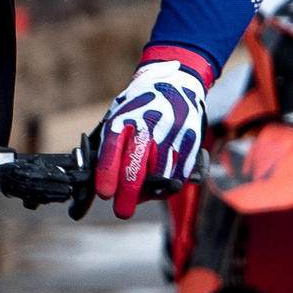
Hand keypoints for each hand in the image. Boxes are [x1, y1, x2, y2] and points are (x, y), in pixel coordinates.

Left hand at [93, 48, 211, 219]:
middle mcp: (148, 125)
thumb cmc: (140, 105)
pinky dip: (169, 185)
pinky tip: (161, 188)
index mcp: (124, 118)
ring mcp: (172, 133)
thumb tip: (103, 181)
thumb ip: (112, 145)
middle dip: (127, 195)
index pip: (111, 149)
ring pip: (159, 175)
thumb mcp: (119, 115)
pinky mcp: (190, 140)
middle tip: (121, 211)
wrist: (176, 81)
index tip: (104, 194)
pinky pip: (179, 172)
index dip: (107, 174)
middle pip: (136, 167)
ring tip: (140, 197)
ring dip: (149, 193)